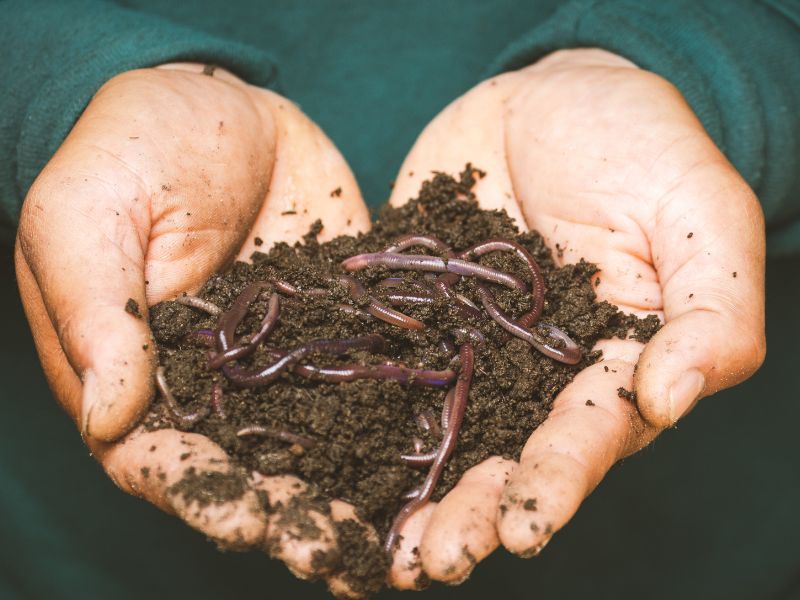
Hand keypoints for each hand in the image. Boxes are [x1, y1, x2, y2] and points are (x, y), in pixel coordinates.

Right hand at [15, 63, 376, 594]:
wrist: (220, 103)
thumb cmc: (129, 149)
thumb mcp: (87, 215)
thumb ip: (97, 313)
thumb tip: (111, 416)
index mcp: (143, 375)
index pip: (165, 458)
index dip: (205, 496)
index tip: (249, 521)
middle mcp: (219, 385)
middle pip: (253, 469)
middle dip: (294, 515)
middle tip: (341, 556)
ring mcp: (288, 360)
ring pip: (320, 439)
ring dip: (355, 490)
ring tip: (401, 536)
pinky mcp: (342, 325)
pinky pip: (372, 375)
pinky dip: (401, 417)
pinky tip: (441, 451)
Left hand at [385, 49, 765, 585]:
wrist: (548, 97)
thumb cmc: (640, 146)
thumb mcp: (699, 214)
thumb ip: (711, 309)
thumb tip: (671, 397)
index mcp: (611, 365)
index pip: (588, 436)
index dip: (557, 482)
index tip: (523, 527)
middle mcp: (535, 376)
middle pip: (504, 456)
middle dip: (472, 512)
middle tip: (433, 560)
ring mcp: (467, 350)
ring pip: (438, 433)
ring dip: (409, 492)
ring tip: (378, 548)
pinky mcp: (412, 317)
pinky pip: (381, 367)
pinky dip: (351, 413)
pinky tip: (318, 456)